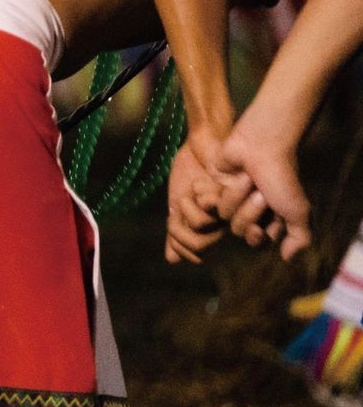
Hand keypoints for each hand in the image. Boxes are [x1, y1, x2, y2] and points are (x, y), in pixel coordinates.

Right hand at [165, 133, 228, 264]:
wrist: (202, 145)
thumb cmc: (191, 172)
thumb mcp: (178, 204)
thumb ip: (176, 231)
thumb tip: (172, 260)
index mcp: (213, 231)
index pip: (195, 253)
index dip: (179, 242)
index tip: (175, 218)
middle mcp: (225, 227)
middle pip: (198, 245)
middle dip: (182, 221)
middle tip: (185, 200)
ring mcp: (231, 215)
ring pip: (201, 228)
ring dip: (190, 206)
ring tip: (198, 189)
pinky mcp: (234, 201)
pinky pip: (209, 211)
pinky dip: (199, 196)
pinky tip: (203, 185)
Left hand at [216, 114, 313, 258]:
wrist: (260, 144)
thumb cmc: (281, 177)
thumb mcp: (298, 211)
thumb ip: (299, 238)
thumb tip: (285, 258)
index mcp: (269, 216)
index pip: (256, 241)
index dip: (256, 237)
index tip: (260, 228)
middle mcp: (248, 209)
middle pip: (237, 229)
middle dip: (249, 211)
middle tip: (259, 191)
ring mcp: (230, 197)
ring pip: (222, 214)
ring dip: (236, 196)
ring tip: (247, 178)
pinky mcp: (212, 185)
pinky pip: (205, 201)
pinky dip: (216, 189)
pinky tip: (229, 176)